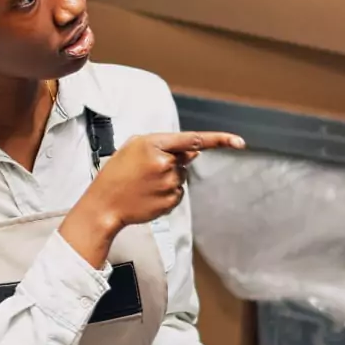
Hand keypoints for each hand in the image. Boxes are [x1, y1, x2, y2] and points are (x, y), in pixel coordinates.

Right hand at [61, 132, 243, 264]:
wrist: (105, 204)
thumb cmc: (117, 173)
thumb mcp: (134, 147)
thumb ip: (165, 143)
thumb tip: (194, 150)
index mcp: (154, 144)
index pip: (194, 139)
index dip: (220, 139)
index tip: (239, 142)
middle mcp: (165, 163)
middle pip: (185, 159)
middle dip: (171, 162)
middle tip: (145, 171)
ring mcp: (169, 184)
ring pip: (181, 177)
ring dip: (168, 178)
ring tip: (144, 184)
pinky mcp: (171, 201)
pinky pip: (178, 193)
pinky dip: (167, 193)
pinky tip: (149, 195)